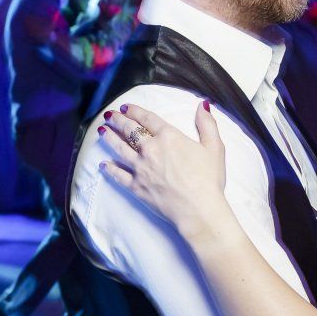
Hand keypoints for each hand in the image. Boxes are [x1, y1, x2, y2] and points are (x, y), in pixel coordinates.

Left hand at [97, 101, 229, 238]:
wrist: (198, 209)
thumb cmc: (208, 180)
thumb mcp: (214, 147)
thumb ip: (207, 124)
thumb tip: (202, 106)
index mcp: (169, 137)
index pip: (147, 119)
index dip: (135, 111)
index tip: (126, 107)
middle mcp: (151, 149)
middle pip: (130, 131)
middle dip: (118, 121)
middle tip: (110, 115)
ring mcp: (141, 168)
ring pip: (120, 149)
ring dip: (110, 138)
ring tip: (102, 131)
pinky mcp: (136, 186)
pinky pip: (118, 175)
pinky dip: (109, 169)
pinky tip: (103, 164)